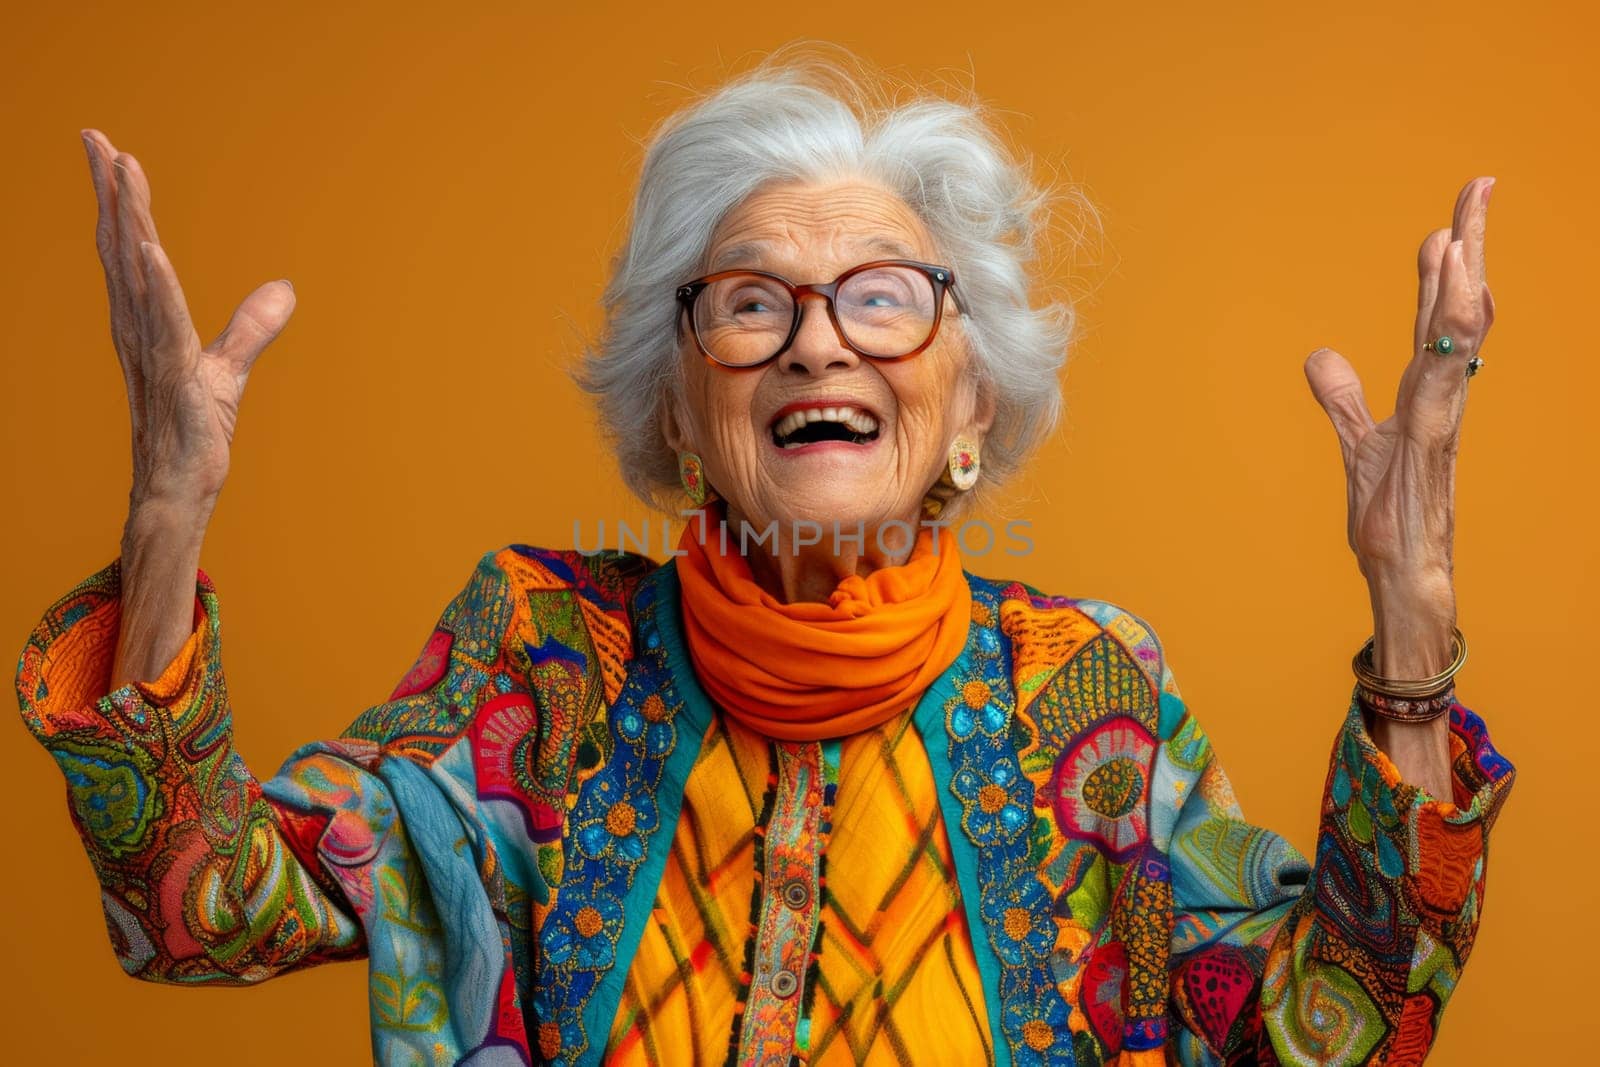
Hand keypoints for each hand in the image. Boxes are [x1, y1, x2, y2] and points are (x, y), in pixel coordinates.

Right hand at [81, 129, 295, 684]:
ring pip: (136, 277)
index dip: (118, 202)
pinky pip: (163, 327)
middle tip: (95, 136)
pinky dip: (158, 287)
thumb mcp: (227, 373)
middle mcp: (138, 333)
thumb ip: (252, 328)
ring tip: (122, 171)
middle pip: (120, 250)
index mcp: (146, 325)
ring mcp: (152, 356)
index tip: (108, 150)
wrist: (176, 497)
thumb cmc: (190, 438)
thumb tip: (286, 288)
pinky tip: (151, 250)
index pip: (129, 252)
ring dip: (128, 223)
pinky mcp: (173, 383)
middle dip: (109, 193)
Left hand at [1305, 177, 1494, 642]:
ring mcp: (1441, 419)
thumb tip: (1320, 355)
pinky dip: (1449, 345)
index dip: (1448, 267)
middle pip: (1460, 310)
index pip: (1440, 315)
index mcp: (1428, 392)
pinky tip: (1455, 312)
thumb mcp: (1358, 445)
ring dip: (1460, 283)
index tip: (1455, 217)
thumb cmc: (1391, 519)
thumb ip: (1343, 399)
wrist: (1404, 576)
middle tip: (1480, 187)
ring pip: (1458, 339)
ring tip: (1461, 229)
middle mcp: (1443, 397)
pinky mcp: (1431, 447)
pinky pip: (1443, 386)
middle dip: (1470, 248)